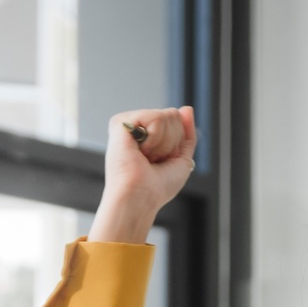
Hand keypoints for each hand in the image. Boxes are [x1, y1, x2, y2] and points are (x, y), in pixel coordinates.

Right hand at [88, 106, 196, 244]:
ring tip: (146, 158)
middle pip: (174, 115)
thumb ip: (187, 134)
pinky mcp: (121, 121)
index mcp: (148, 136)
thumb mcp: (182, 160)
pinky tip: (140, 151)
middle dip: (172, 142)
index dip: (176, 144)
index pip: (176, 121)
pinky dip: (155, 139)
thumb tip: (187, 108)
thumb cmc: (157, 187)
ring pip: (168, 115)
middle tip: (153, 160)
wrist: (140, 198)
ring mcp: (128, 123)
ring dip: (164, 143)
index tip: (160, 162)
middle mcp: (137, 128)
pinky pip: (157, 117)